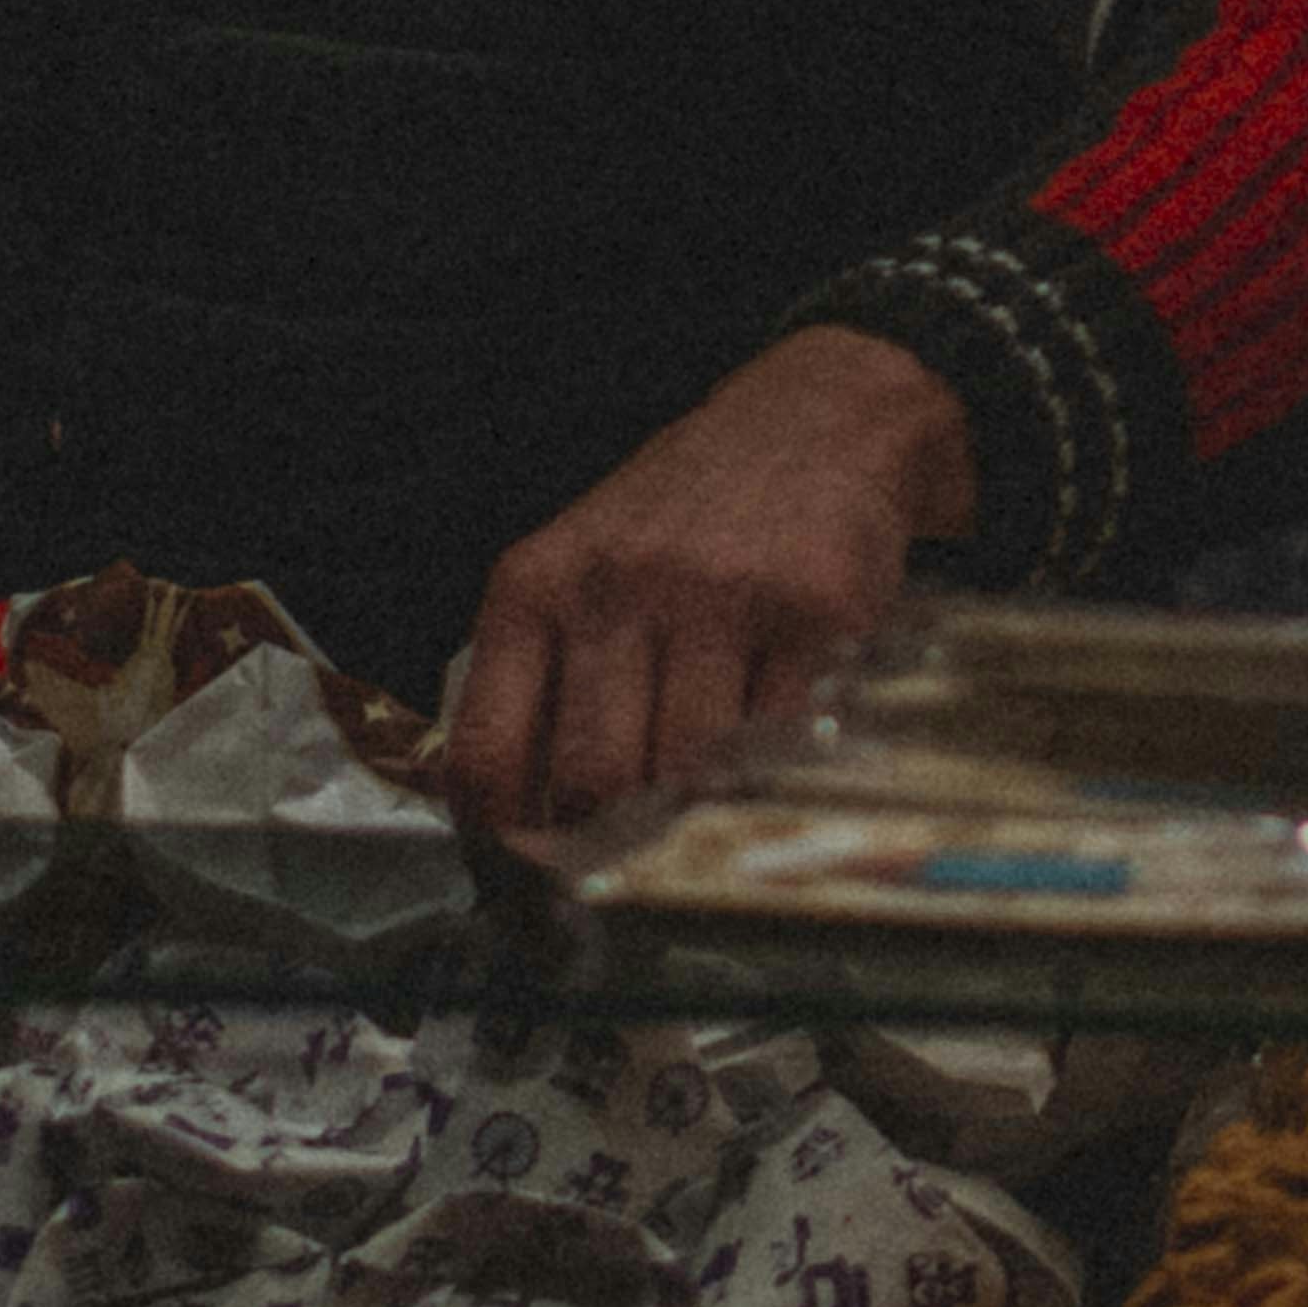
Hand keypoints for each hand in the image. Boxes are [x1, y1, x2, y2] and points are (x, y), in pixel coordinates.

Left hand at [446, 325, 974, 834]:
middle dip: (608, 849)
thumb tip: (520, 822)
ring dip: (695, 820)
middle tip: (627, 878)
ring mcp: (721, 597)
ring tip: (700, 832)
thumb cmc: (688, 513)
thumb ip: (545, 675)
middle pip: (592, 779)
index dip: (501, 847)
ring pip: (687, 772)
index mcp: (538, 585)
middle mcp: (620, 587)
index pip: (488, 754)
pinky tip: (769, 773)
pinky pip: (781, 740)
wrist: (819, 418)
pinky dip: (771, 777)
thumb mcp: (583, 566)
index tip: (526, 888)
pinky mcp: (815, 611)